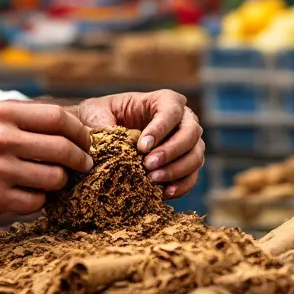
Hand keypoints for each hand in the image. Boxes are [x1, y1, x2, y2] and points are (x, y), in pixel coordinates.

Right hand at [0, 101, 92, 221]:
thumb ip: (20, 118)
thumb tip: (66, 126)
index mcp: (1, 113)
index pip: (58, 118)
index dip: (79, 132)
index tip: (85, 142)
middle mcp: (1, 138)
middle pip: (62, 149)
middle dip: (80, 160)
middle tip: (83, 165)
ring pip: (54, 178)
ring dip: (59, 183)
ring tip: (51, 182)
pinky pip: (35, 203)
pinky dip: (38, 202)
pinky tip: (29, 196)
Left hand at [71, 91, 203, 198]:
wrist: (100, 134)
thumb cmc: (101, 117)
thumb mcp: (97, 114)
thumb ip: (104, 124)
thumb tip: (111, 141)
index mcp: (163, 100)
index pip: (171, 111)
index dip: (160, 129)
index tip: (141, 147)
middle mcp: (183, 119)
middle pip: (191, 133)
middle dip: (171, 151)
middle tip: (148, 165)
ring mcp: (188, 142)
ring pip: (196, 155)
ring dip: (176, 170)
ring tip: (153, 179)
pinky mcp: (186, 164)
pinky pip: (192, 176)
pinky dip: (181, 186)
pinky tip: (164, 193)